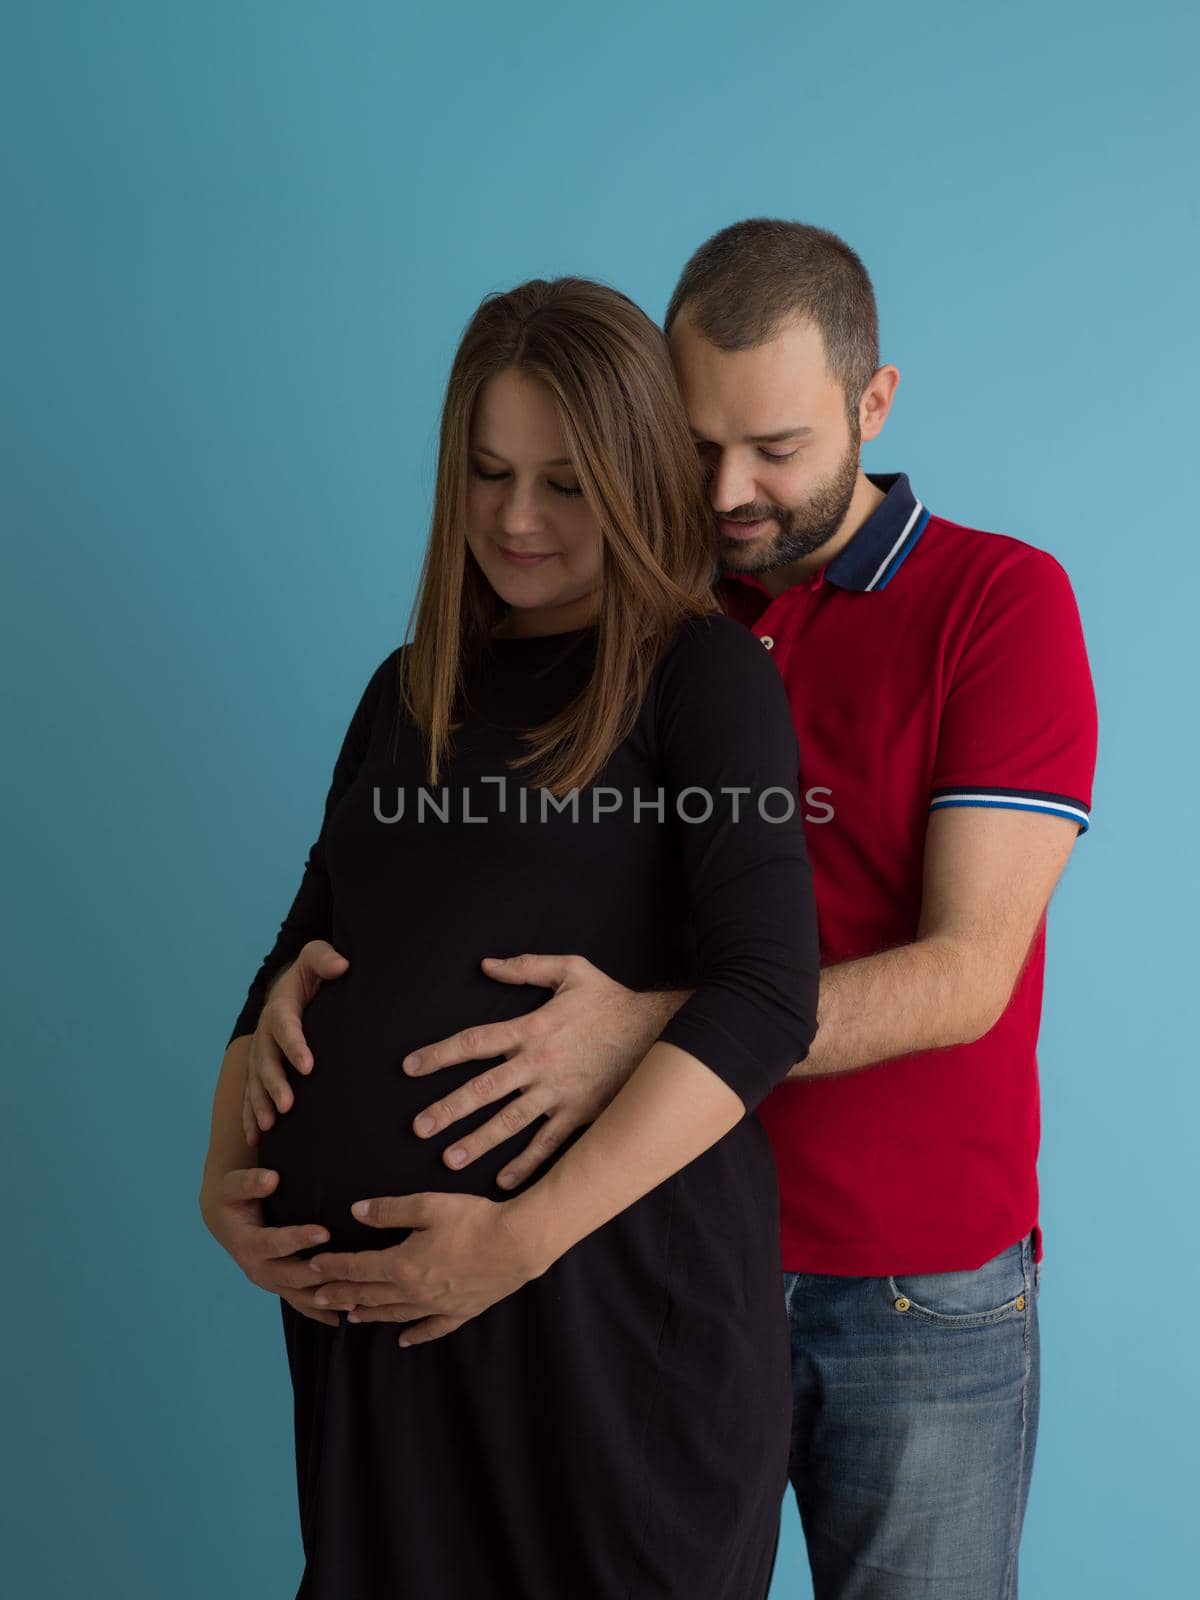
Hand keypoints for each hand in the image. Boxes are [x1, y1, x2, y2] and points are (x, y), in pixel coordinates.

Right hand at [200, 1166, 340, 1327]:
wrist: (225, 1219)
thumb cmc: (232, 1198)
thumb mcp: (233, 1187)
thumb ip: (249, 1182)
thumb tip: (271, 1179)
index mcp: (247, 1244)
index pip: (273, 1243)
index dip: (297, 1239)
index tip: (324, 1232)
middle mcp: (258, 1268)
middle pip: (290, 1276)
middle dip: (318, 1275)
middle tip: (347, 1271)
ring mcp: (269, 1281)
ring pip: (298, 1296)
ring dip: (324, 1300)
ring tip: (352, 1301)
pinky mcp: (279, 1286)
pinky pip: (299, 1303)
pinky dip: (318, 1312)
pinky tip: (340, 1320)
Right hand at [241, 938, 349, 1145]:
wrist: (292, 988)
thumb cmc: (311, 974)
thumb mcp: (315, 958)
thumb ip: (325, 959)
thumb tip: (343, 965)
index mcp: (280, 1009)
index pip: (285, 1027)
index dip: (294, 1046)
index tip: (308, 1066)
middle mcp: (265, 1034)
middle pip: (265, 1060)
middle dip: (275, 1083)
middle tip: (287, 1105)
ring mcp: (260, 1054)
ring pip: (255, 1082)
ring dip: (260, 1104)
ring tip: (270, 1125)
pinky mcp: (260, 1070)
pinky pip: (251, 1095)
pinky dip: (251, 1116)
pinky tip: (256, 1137)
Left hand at [307, 1191, 551, 1346]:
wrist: (519, 1244)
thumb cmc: (474, 1219)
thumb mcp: (429, 1205)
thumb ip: (390, 1210)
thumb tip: (357, 1211)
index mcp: (403, 1264)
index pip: (358, 1267)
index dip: (333, 1266)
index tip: (311, 1266)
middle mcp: (415, 1291)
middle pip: (370, 1294)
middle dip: (341, 1294)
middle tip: (316, 1299)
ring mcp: (438, 1305)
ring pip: (395, 1314)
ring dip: (370, 1314)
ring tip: (351, 1317)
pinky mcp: (461, 1310)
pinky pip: (432, 1328)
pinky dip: (416, 1334)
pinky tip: (404, 1340)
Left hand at [402, 953, 687, 1189]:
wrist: (660, 1031)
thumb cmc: (611, 1000)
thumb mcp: (571, 971)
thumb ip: (527, 966)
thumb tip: (487, 965)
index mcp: (532, 1028)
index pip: (474, 1042)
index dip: (439, 1054)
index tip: (409, 1068)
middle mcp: (539, 1064)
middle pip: (484, 1089)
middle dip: (448, 1109)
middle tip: (418, 1128)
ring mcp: (559, 1093)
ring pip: (510, 1122)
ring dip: (478, 1142)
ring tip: (449, 1160)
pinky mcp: (580, 1114)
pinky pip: (548, 1144)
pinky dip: (526, 1164)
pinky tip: (503, 1181)